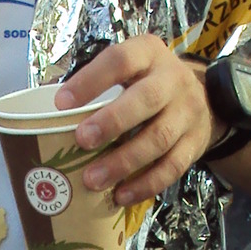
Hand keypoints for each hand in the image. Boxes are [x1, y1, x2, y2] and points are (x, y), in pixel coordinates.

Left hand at [53, 36, 221, 205]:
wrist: (206, 100)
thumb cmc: (148, 84)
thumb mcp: (130, 70)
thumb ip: (97, 85)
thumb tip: (43, 116)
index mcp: (148, 54)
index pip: (120, 60)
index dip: (91, 81)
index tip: (61, 103)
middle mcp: (173, 80)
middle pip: (146, 99)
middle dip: (112, 121)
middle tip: (82, 140)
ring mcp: (188, 113)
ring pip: (159, 138)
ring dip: (124, 161)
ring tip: (92, 180)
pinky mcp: (195, 144)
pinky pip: (172, 167)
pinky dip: (145, 184)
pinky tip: (121, 195)